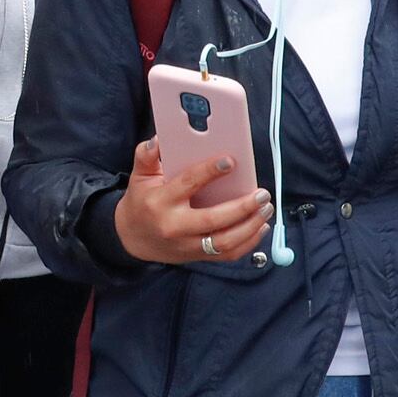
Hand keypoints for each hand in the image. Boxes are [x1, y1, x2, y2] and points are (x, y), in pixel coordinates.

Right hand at [115, 137, 271, 265]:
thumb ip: (146, 156)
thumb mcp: (139, 177)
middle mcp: (175, 226)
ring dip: (251, 226)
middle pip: (214, 219)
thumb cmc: (141, 202)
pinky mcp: (197, 257)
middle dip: (242, 207)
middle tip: (262, 194)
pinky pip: (227, 255)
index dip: (210, 172)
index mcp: (161, 202)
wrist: (132, 238)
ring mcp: (187, 245)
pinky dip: (248, 242)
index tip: (231, 161)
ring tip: (266, 209)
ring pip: (225, 242)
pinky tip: (260, 227)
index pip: (188, 184)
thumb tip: (158, 139)